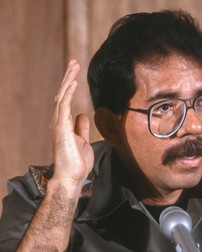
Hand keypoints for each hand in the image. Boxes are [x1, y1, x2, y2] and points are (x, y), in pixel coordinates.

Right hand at [50, 59, 93, 194]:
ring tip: (74, 66)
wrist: (72, 177)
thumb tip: (82, 115)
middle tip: (74, 63)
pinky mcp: (61, 128)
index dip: (70, 86)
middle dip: (68, 77)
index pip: (65, 100)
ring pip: (62, 96)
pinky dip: (68, 92)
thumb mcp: (82, 139)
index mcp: (63, 124)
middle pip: (62, 94)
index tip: (75, 73)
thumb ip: (81, 127)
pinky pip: (64, 105)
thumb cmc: (76, 161)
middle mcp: (59, 121)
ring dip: (68, 80)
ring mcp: (58, 124)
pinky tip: (74, 81)